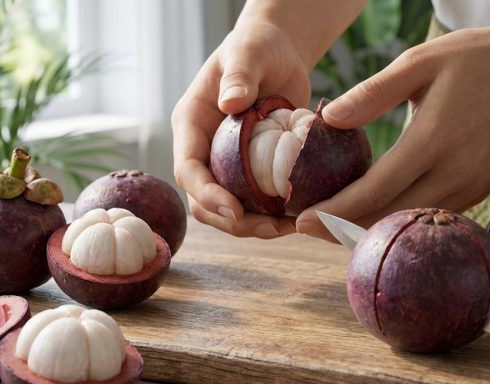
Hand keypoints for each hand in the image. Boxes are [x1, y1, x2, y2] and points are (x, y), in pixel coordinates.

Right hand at [171, 22, 310, 238]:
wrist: (278, 54)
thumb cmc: (258, 48)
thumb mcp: (248, 54)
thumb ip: (240, 75)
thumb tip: (230, 102)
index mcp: (191, 126)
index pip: (188, 170)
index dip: (208, 195)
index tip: (235, 211)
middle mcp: (204, 150)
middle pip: (204, 201)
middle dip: (234, 222)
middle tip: (273, 228)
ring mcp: (226, 165)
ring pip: (229, 210)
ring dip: (255, 225)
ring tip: (292, 227)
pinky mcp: (250, 172)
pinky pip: (255, 202)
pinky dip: (274, 214)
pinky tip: (300, 215)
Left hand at [296, 26, 489, 241]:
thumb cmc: (472, 58)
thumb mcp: (418, 62)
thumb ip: (372, 93)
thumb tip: (327, 119)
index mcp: (433, 139)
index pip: (375, 191)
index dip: (335, 212)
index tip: (301, 221)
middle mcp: (455, 172)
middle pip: (390, 217)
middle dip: (343, 229)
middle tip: (307, 228)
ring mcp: (472, 185)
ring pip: (413, 223)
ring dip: (371, 229)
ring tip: (332, 225)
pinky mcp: (481, 189)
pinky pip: (433, 215)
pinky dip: (401, 220)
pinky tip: (375, 214)